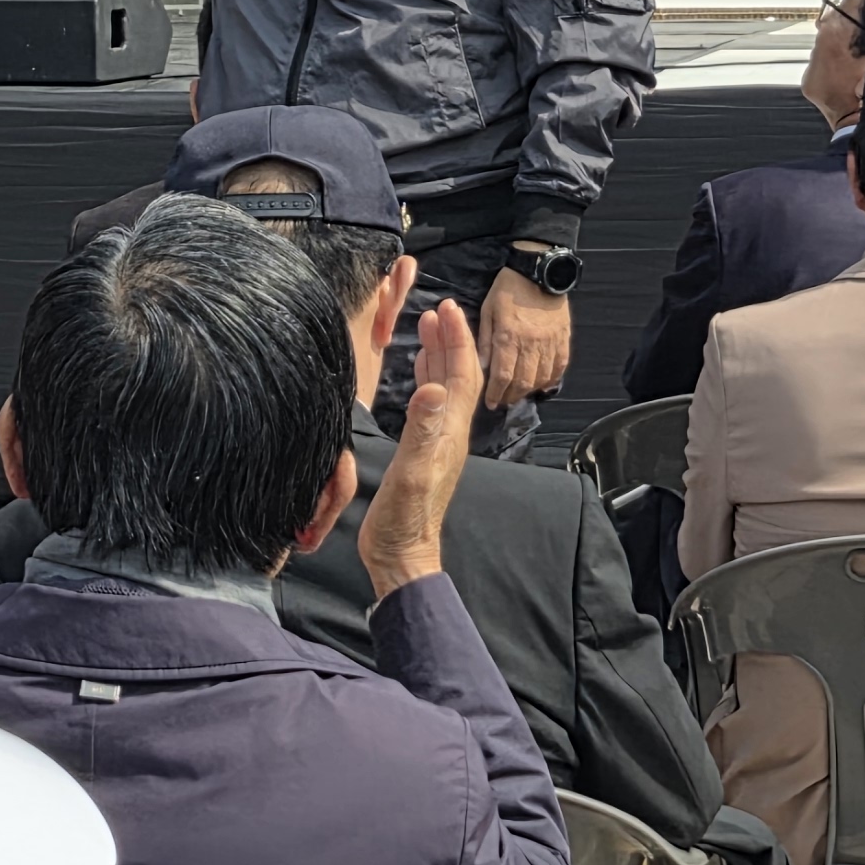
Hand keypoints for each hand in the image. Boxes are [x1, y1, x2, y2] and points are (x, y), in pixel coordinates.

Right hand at [364, 299, 480, 596]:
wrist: (402, 554)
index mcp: (449, 434)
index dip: (457, 341)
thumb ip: (422, 430)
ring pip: (444, 389)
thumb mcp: (412, 472)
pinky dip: (425, 382)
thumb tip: (434, 389)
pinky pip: (429, 406)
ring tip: (427, 329)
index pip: (462, 376)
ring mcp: (436, 443)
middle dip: (451, 340)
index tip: (448, 309)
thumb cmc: (405, 521)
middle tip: (439, 309)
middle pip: (457, 377)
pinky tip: (419, 377)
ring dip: (439, 357)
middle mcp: (448, 435)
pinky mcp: (422, 452)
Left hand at [474, 265, 568, 411]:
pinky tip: (542, 383)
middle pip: (523, 382)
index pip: (502, 376)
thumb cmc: (507, 290)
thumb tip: (482, 366)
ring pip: (542, 378)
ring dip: (530, 391)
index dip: (496, 393)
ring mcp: (550, 343)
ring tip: (520, 393)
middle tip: (504, 400)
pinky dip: (550, 380)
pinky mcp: (564, 340)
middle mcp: (531, 345)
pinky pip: (560, 367)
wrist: (539, 270)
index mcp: (509, 338)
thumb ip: (486, 340)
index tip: (490, 403)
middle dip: (512, 396)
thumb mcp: (488, 310)